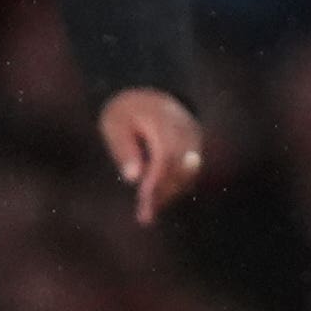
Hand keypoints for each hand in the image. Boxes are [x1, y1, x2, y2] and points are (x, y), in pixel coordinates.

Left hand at [98, 88, 205, 225]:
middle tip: (144, 217)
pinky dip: (174, 187)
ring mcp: (194, 138)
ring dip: (169, 194)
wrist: (148, 94)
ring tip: (147, 214)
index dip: (156, 181)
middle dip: (163, 193)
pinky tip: (156, 202)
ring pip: (187, 173)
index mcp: (163, 120)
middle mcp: (185, 129)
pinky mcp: (195, 148)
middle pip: (180, 168)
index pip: (166, 156)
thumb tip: (133, 178)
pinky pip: (189, 173)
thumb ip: (123, 148)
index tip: (143, 201)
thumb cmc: (126, 112)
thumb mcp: (115, 123)